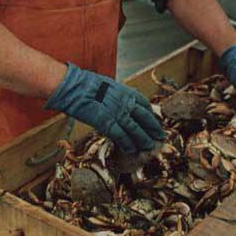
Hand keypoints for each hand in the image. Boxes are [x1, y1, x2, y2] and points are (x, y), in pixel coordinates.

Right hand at [45, 64, 164, 153]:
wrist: (75, 87)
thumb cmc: (86, 85)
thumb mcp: (107, 86)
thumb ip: (116, 96)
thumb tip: (118, 104)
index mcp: (126, 92)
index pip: (144, 104)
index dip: (151, 114)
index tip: (154, 120)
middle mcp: (126, 103)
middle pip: (145, 118)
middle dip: (153, 128)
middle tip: (160, 136)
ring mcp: (118, 114)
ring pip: (136, 130)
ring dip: (144, 140)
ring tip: (150, 147)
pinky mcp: (107, 124)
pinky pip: (121, 137)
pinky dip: (128, 145)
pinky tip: (132, 151)